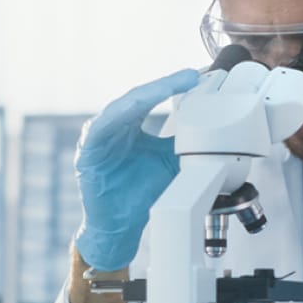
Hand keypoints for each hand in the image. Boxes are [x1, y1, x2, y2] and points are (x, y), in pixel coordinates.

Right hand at [72, 68, 201, 272]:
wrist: (122, 226)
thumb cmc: (143, 194)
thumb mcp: (172, 163)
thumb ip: (186, 144)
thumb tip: (216, 130)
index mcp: (130, 125)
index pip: (152, 97)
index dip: (173, 86)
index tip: (196, 77)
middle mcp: (114, 126)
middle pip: (138, 97)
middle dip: (164, 85)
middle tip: (188, 77)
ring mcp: (98, 137)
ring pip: (122, 108)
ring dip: (146, 95)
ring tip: (168, 87)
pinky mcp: (87, 152)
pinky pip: (102, 127)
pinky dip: (118, 115)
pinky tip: (135, 105)